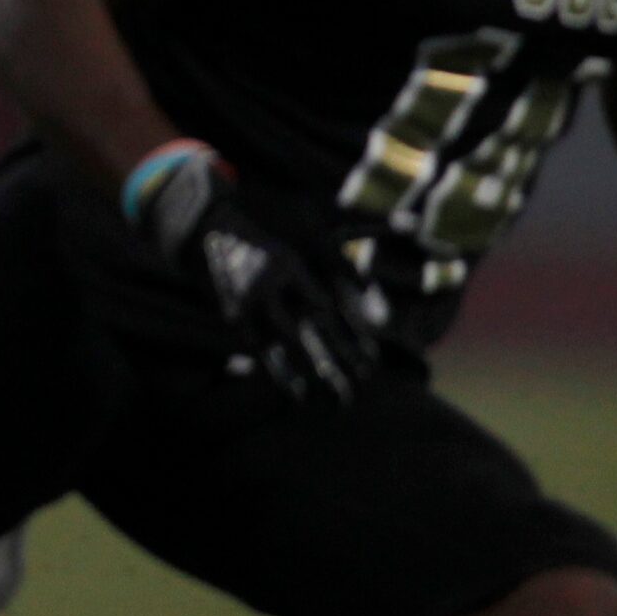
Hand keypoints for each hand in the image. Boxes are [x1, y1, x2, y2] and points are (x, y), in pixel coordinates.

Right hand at [137, 150, 379, 405]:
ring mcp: (251, 297)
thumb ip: (363, 225)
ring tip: (337, 399)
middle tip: (362, 385)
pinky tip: (298, 393)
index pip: (334, 302)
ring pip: (289, 343)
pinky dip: (278, 373)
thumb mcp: (314, 216)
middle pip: (316, 327)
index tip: (370, 358)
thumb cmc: (267, 218)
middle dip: (340, 358)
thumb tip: (413, 224)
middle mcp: (274, 279)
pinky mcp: (232, 312)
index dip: (354, 332)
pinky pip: (259, 348)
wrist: (203, 219)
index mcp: (295, 259)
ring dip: (314, 372)